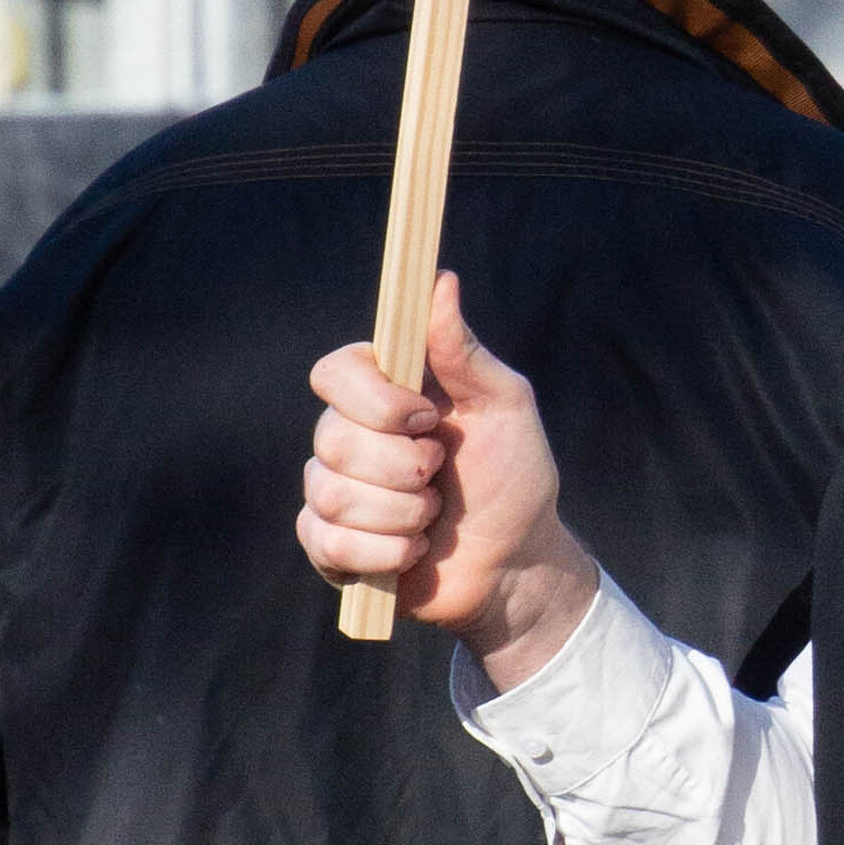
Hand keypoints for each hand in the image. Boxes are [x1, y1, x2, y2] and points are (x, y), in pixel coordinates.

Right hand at [299, 273, 598, 684]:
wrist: (515, 563)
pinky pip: (328, 543)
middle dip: (404, 469)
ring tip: (434, 518)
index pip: (333, 372)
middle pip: (330, 438)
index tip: (428, 419)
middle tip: (441, 477)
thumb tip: (441, 281)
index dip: (374, 401)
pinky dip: (386, 553)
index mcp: (382, 392)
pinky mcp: (329, 546)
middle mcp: (347, 436)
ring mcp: (332, 492)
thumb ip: (464, 351)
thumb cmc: (513, 475)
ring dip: (403, 515)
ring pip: (331, 494)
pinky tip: (414, 551)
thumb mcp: (504, 406)